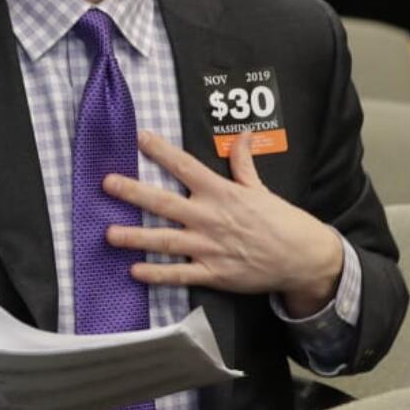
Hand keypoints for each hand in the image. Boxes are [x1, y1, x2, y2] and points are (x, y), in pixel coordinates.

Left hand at [103, 130, 343, 317]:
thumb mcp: (261, 188)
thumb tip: (242, 135)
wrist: (301, 257)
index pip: (185, 166)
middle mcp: (210, 218)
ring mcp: (209, 248)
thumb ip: (243, 163)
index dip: (161, 151)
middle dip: (134, 193)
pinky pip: (179, 274)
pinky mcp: (213, 274)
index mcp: (221, 193)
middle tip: (107, 184)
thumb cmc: (280, 221)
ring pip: (165, 241)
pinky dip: (156, 274)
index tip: (140, 137)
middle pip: (164, 202)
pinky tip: (134, 271)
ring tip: (109, 234)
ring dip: (135, 237)